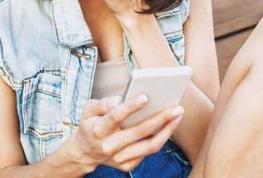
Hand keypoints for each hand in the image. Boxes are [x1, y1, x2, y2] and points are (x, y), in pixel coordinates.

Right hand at [65, 94, 183, 172]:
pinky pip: (148, 152)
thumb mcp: (88, 109)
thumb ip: (102, 103)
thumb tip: (118, 100)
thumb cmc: (90, 124)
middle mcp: (109, 146)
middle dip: (160, 118)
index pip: (116, 116)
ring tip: (178, 116)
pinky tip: (169, 126)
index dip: (130, 107)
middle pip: (139, 132)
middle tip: (176, 107)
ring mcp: (119, 158)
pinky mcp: (127, 165)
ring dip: (167, 130)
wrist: (84, 153)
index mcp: (98, 129)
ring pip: (149, 146)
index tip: (145, 96)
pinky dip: (160, 138)